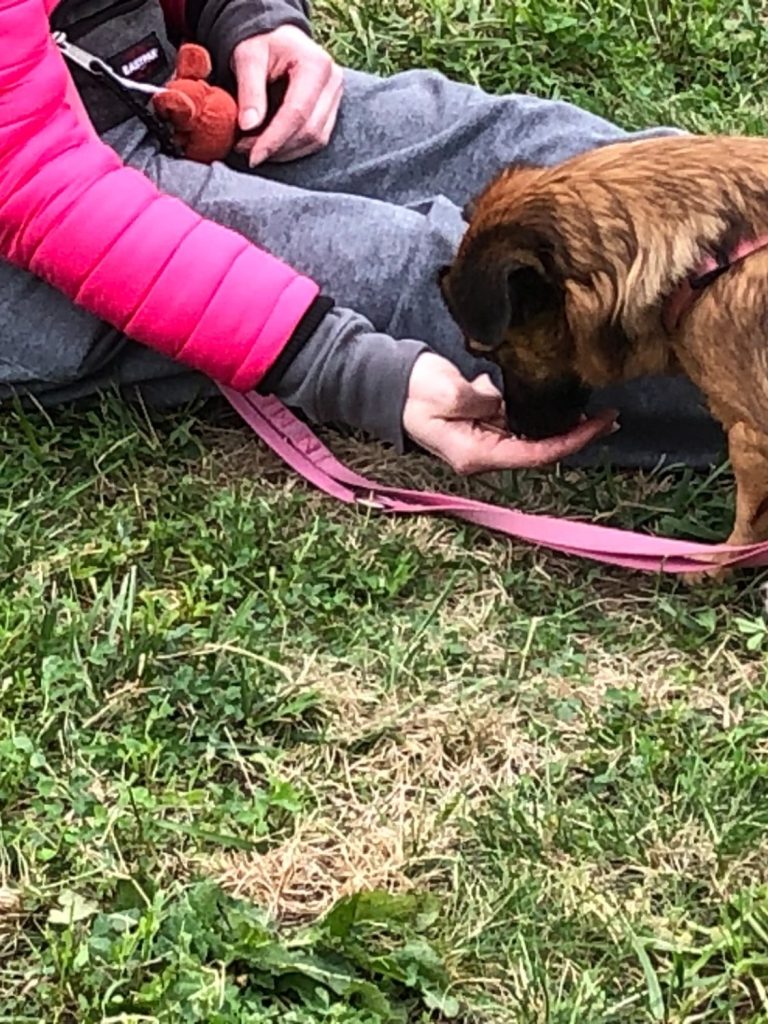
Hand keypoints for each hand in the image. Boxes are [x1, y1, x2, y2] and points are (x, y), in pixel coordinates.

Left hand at [232, 26, 342, 165]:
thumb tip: (248, 126)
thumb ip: (249, 90)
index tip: (252, 156)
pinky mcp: (332, 109)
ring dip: (285, 152)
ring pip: (315, 140)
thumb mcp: (248, 57)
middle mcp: (333, 81)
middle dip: (278, 148)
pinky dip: (293, 148)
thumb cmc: (261, 43)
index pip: (297, 113)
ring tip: (256, 149)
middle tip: (247, 152)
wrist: (275, 38)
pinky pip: (317, 139)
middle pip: (309, 131)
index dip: (274, 139)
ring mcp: (336, 97)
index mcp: (316, 65)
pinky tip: (272, 145)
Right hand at [402, 353, 617, 474]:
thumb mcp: (450, 393)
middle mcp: (487, 453)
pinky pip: (522, 421)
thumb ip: (485, 401)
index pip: (536, 454)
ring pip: (536, 435)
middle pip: (542, 449)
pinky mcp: (487, 422)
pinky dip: (544, 411)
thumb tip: (507, 401)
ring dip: (563, 422)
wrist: (393, 385)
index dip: (571, 441)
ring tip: (597, 407)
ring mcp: (487, 439)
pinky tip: (562, 396)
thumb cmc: (416, 391)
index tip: (599, 425)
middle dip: (576, 434)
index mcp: (478, 455)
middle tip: (612, 416)